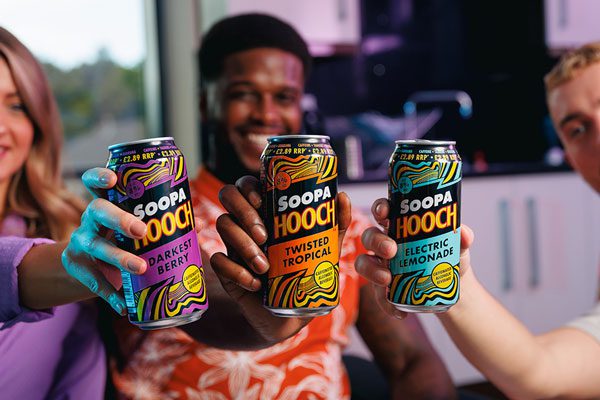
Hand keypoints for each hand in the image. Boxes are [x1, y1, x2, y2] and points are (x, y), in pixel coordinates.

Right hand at [61, 167, 147, 314]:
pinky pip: (94, 281)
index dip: (100, 176)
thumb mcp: (134, 227)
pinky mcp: (78, 267)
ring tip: (141, 268)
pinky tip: (124, 306)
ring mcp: (81, 242)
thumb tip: (198, 225)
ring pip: (98, 247)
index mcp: (106, 202)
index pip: (95, 181)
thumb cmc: (121, 239)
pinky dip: (110, 294)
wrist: (87, 265)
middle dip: (119, 219)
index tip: (114, 179)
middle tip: (142, 230)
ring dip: (120, 258)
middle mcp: (90, 219)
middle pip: (98, 211)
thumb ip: (161, 224)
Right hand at [210, 175, 351, 343]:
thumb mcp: (326, 249)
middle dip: (243, 212)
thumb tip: (342, 196)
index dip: (248, 187)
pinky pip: (218, 261)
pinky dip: (235, 271)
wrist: (292, 314)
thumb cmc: (308, 274)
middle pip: (228, 195)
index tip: (261, 201)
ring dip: (242, 244)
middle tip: (264, 236)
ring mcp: (234, 245)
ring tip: (264, 266)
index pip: (248, 184)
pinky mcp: (226, 270)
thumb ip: (335, 224)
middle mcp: (247, 223)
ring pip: (223, 224)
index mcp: (267, 212)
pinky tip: (254, 283)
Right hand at [354, 198, 474, 318]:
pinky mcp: (382, 287)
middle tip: (391, 251)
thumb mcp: (458, 246)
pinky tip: (398, 311)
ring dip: (371, 270)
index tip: (384, 212)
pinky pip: (376, 294)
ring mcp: (380, 265)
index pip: (384, 211)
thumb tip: (464, 234)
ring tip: (387, 279)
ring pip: (363, 262)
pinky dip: (385, 302)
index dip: (379, 208)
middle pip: (369, 236)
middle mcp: (385, 243)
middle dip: (376, 241)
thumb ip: (462, 237)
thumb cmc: (449, 256)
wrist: (452, 287)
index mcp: (400, 225)